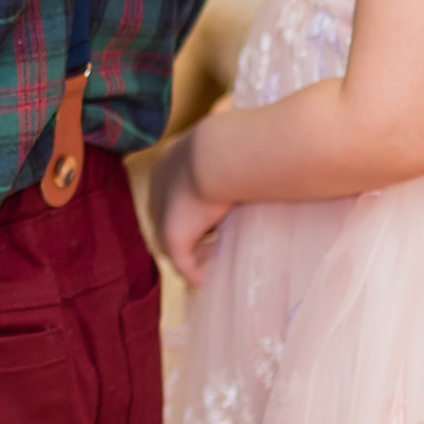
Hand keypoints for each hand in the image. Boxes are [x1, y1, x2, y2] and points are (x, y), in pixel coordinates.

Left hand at [153, 130, 232, 288]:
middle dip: (190, 228)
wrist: (221, 153)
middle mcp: (160, 184)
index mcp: (171, 160)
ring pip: (171, 237)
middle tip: (211, 241)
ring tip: (212, 257)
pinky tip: (202, 280)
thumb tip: (263, 159)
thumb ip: (240, 158)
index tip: (212, 215)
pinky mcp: (172, 232)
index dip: (193, 204)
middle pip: (170, 214)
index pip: (174, 189)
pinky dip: (189, 270)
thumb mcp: (235, 148)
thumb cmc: (237, 143)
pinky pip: (179, 257)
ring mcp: (163, 209)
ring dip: (191, 249)